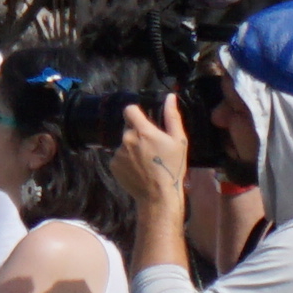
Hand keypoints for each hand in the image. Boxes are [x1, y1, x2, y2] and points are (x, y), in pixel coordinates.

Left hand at [113, 107, 187, 244]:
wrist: (158, 195)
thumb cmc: (172, 167)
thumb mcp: (179, 141)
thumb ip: (172, 117)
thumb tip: (170, 96)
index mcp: (142, 131)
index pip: (129, 110)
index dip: (136, 112)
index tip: (144, 119)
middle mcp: (126, 139)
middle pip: (128, 128)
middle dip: (137, 133)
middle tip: (151, 146)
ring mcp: (117, 153)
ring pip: (124, 143)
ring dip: (132, 147)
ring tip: (146, 160)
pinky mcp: (113, 165)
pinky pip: (118, 156)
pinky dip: (126, 160)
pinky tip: (138, 168)